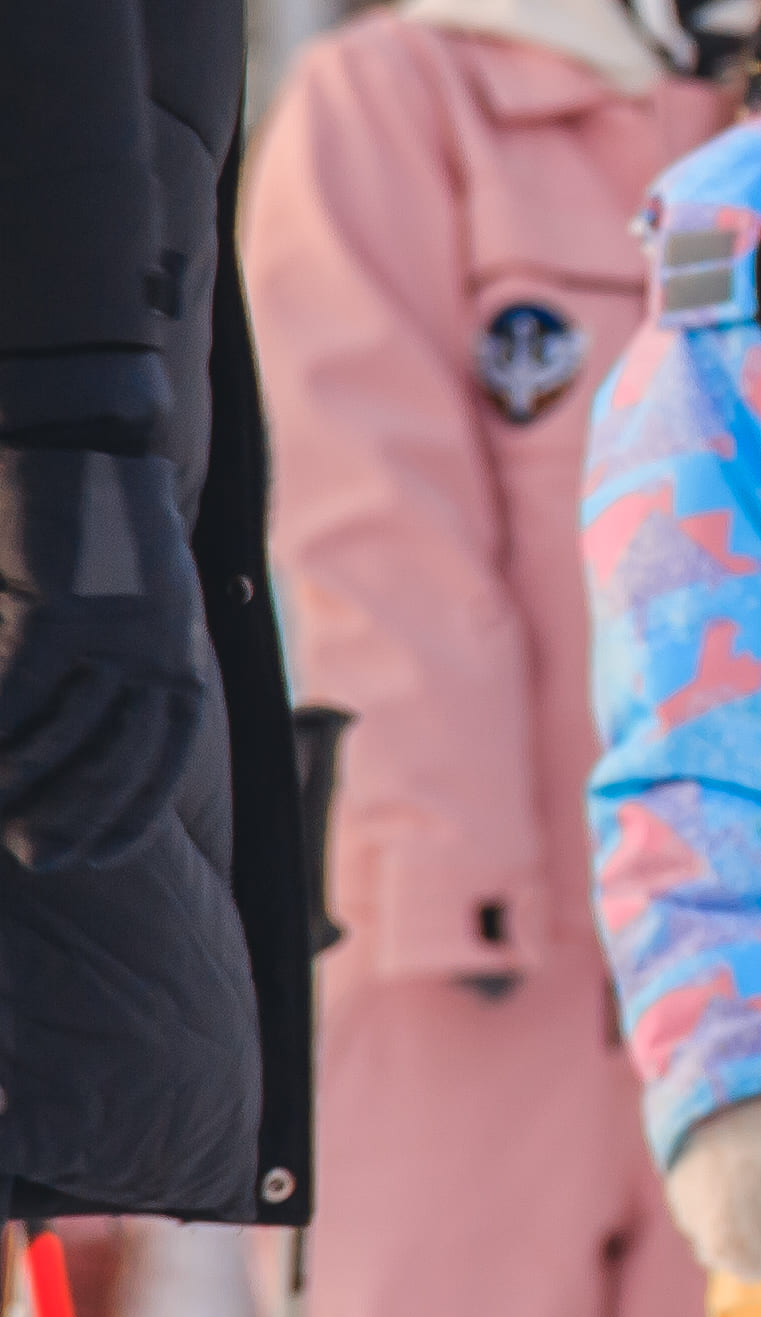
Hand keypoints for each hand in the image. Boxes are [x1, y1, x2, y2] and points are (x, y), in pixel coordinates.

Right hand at [0, 442, 209, 871]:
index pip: (165, 760)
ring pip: (63, 735)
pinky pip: (20, 694)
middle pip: (118, 762)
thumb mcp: (141, 611)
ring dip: (22, 783)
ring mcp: (115, 633)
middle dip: (78, 820)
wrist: (88, 456)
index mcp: (185, 656)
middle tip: (40, 859)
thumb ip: (130, 672)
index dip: (129, 816)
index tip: (95, 859)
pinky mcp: (63, 610)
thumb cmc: (106, 539)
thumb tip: (109, 736)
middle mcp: (163, 651)